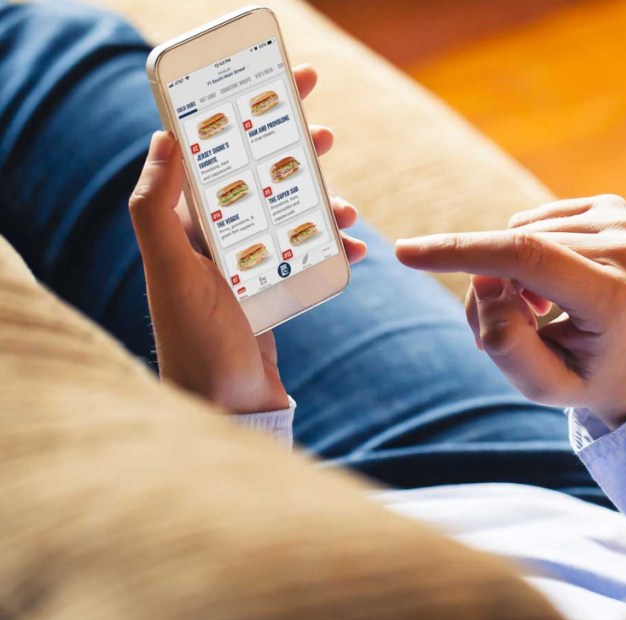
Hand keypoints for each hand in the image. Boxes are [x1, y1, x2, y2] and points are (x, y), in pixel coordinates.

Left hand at [129, 64, 366, 413]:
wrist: (227, 410)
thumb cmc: (197, 344)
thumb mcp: (172, 272)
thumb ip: (156, 208)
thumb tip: (164, 137)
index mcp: (184, 229)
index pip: (213, 158)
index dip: (242, 120)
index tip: (278, 92)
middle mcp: (212, 244)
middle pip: (257, 181)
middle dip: (291, 154)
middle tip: (323, 130)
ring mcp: (244, 269)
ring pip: (289, 217)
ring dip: (320, 204)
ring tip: (348, 204)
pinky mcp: (271, 295)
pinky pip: (307, 258)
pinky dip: (334, 249)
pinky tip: (358, 249)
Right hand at [396, 195, 625, 427]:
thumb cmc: (588, 376)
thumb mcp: (545, 386)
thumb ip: (506, 344)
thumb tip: (483, 281)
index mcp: (616, 297)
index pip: (526, 258)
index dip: (462, 252)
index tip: (407, 253)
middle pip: (516, 252)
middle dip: (489, 287)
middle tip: (506, 329)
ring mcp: (625, 222)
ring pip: (521, 234)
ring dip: (511, 273)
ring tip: (540, 312)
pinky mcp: (615, 207)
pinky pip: (536, 222)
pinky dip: (529, 253)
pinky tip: (555, 284)